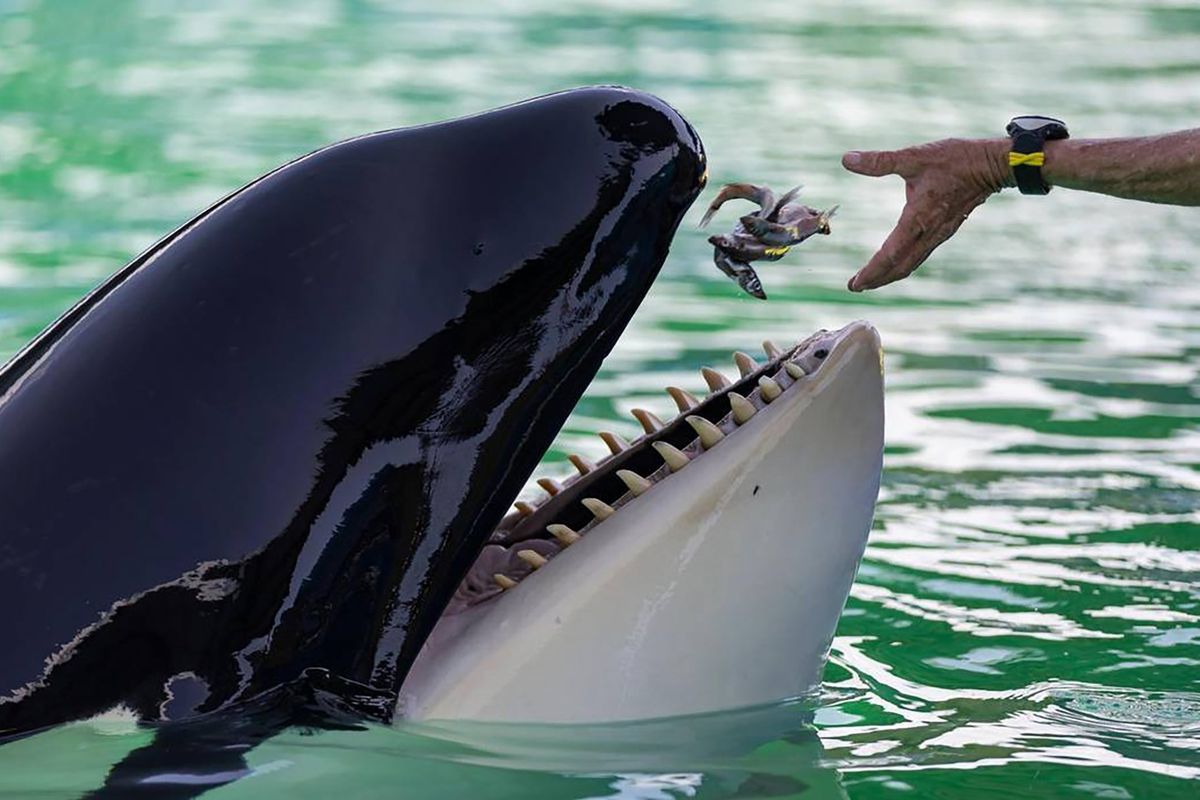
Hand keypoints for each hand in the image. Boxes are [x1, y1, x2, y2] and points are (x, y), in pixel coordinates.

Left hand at [842, 138, 1012, 290]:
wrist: (992, 164)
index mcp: (917, 219)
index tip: (855, 284)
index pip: (889, 255)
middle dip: (877, 280)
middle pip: (899, 267)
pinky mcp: (945, 230)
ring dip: (890, 274)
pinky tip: (897, 261)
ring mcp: (939, 234)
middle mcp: (929, 233)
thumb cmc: (955, 160)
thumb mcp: (914, 157)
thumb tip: (847, 159)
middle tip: (856, 288)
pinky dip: (904, 264)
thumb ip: (880, 161)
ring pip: (911, 263)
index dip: (871, 272)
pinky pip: (921, 254)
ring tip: (872, 280)